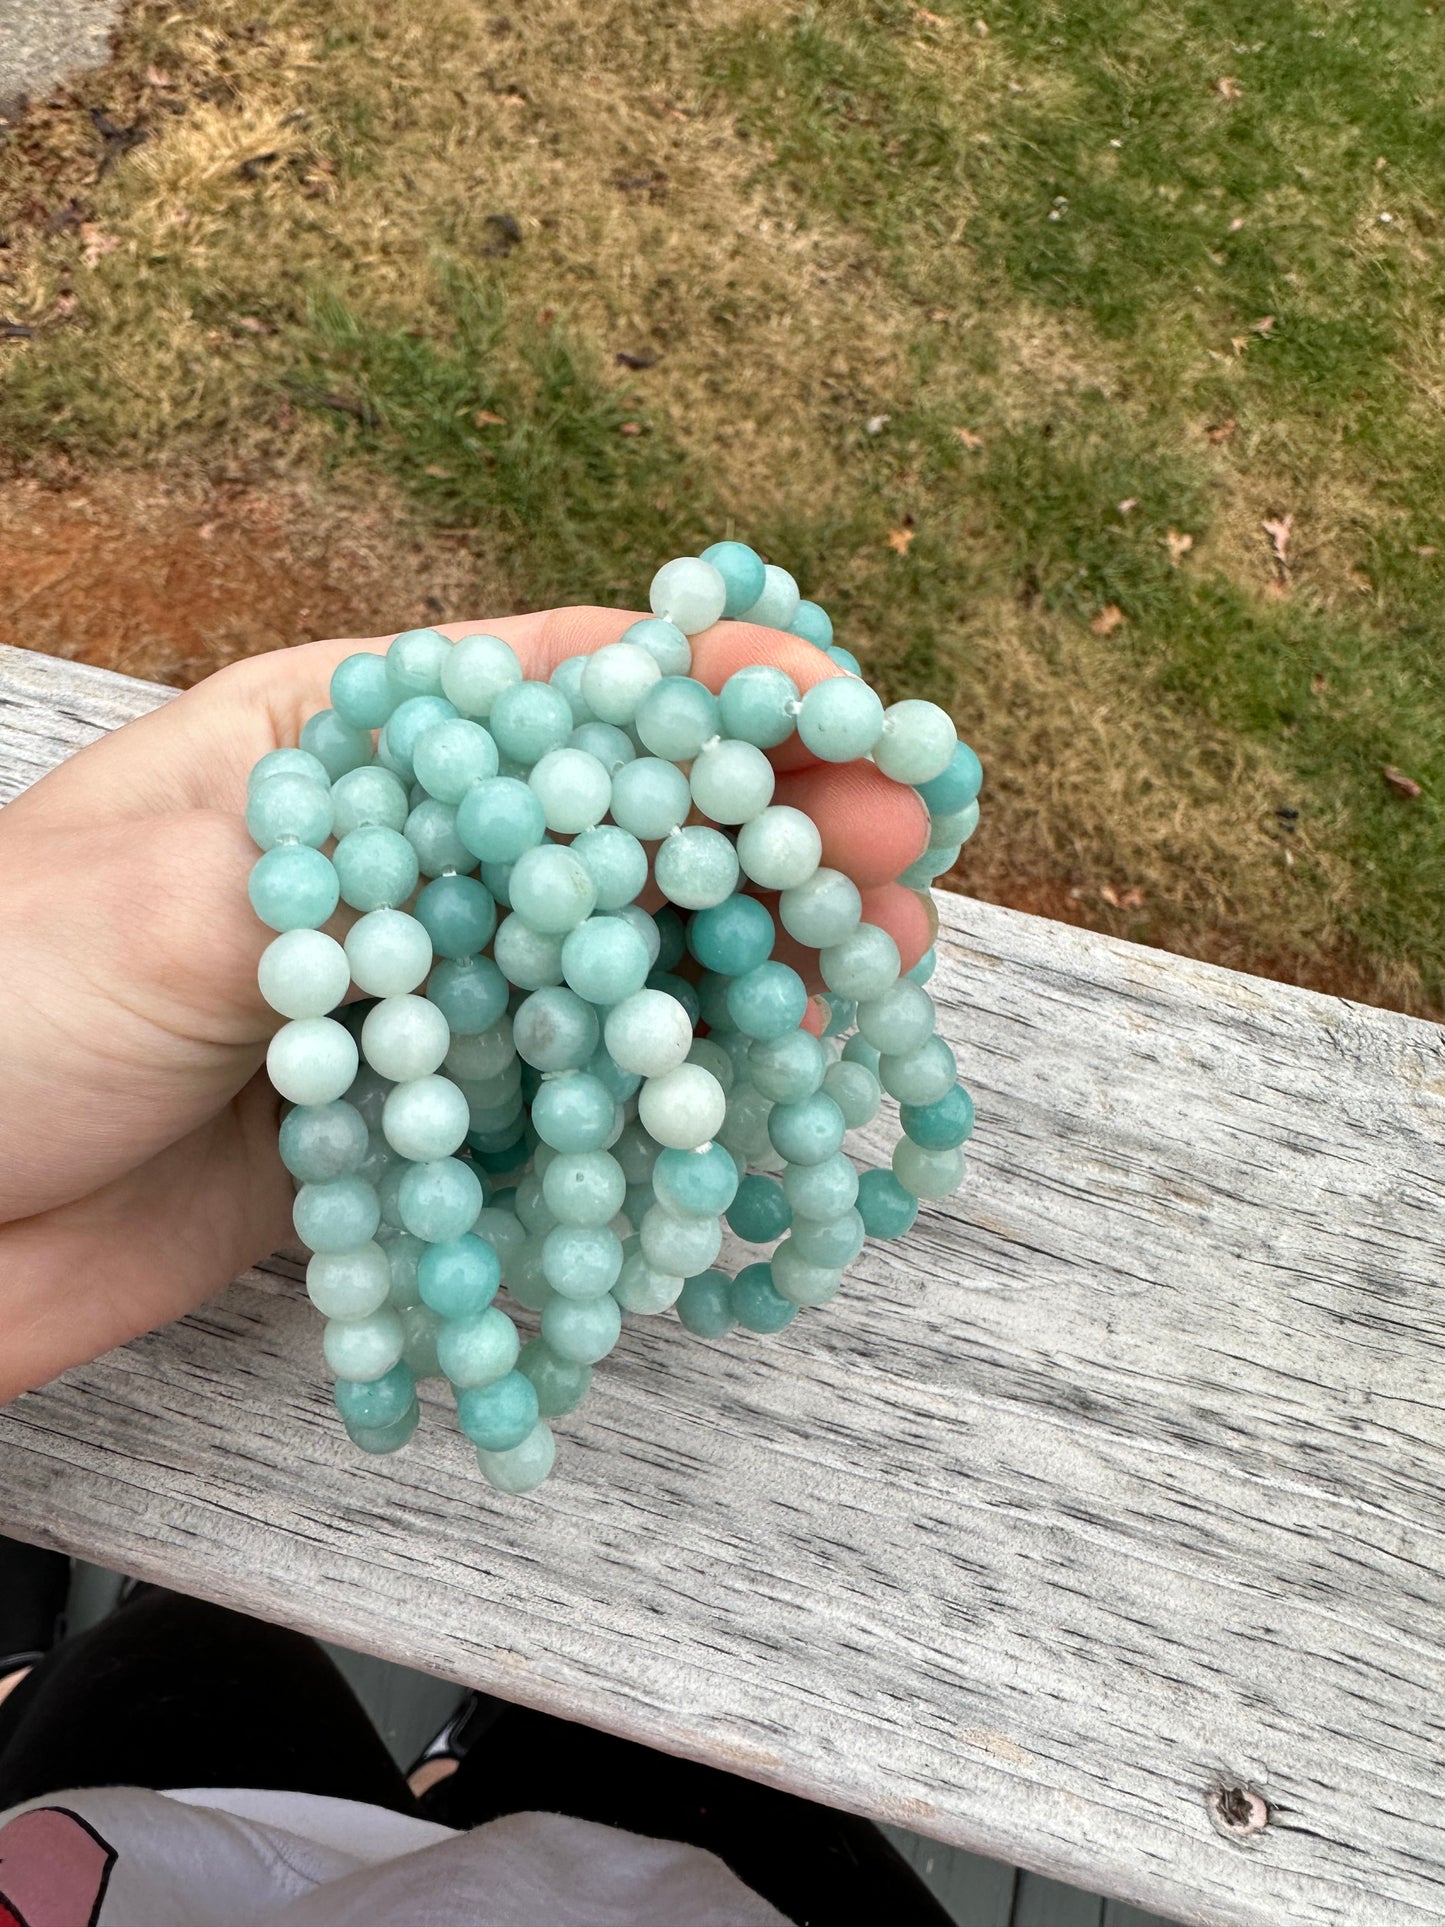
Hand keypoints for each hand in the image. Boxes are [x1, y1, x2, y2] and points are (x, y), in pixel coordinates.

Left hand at [0, 610, 929, 1398]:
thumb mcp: (185, 897)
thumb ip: (409, 863)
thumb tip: (620, 821)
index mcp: (334, 739)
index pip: (551, 687)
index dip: (704, 694)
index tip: (841, 713)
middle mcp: (396, 857)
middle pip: (612, 827)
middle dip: (760, 833)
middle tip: (905, 853)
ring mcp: (413, 994)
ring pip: (610, 965)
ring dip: (744, 963)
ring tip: (884, 966)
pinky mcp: (408, 1121)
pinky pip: (560, 1098)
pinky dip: (661, 1096)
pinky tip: (762, 1087)